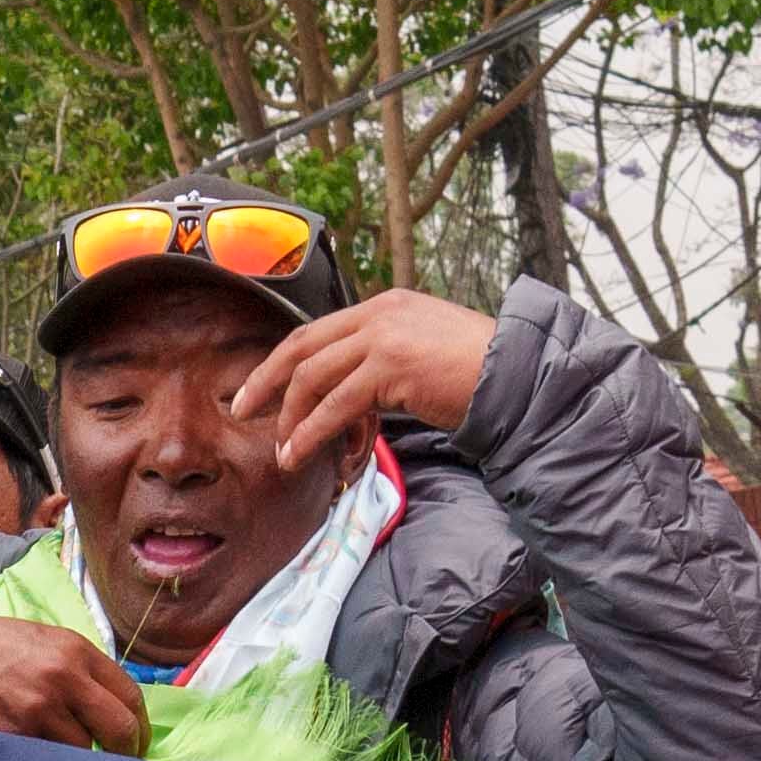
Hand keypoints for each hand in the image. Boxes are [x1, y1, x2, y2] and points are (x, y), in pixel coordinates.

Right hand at [0, 607, 152, 758]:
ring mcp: (36, 709)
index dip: (140, 728)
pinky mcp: (11, 735)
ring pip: (85, 753)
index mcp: (75, 650)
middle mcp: (62, 678)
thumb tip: (115, 710)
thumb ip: (81, 669)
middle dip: (126, 753)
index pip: (131, 697)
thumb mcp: (44, 640)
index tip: (136, 742)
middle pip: (120, 730)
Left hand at [210, 285, 498, 471]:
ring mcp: (383, 337)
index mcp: (383, 306)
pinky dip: (312, 432)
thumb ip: (382, 364)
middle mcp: (378, 314)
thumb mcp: (421, 354)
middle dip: (266, 381)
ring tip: (282, 452)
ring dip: (291, 419)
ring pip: (313, 378)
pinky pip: (336, 404)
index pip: (317, 332)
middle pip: (302, 347)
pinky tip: (301, 453)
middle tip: (242, 410)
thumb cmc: (476, 373)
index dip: (282, 362)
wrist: (517, 375)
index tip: (259, 388)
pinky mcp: (391, 367)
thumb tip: (350, 398)